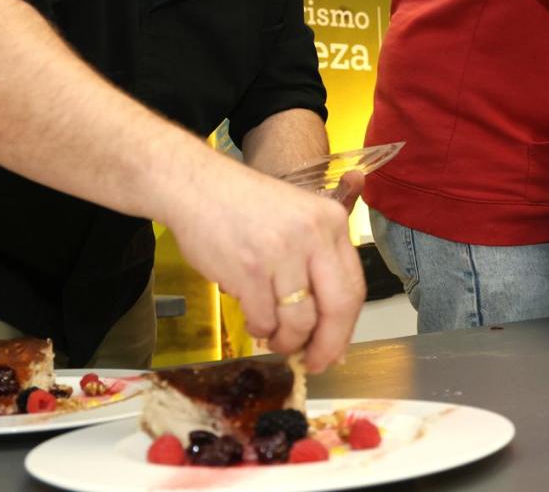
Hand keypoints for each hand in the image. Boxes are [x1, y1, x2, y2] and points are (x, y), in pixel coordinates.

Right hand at [164, 167, 365, 373]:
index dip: (346, 327)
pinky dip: (259, 328)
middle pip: (337, 308)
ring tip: (273, 338)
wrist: (194, 186)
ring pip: (299, 321)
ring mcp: (281, 252)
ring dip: (285, 340)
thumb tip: (330, 329)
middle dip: (326, 345)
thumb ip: (317, 263)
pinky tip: (252, 320)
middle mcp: (312, 235)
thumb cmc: (242, 206)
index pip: (354, 287)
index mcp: (331, 221)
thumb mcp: (295, 217)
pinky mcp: (249, 269)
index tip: (336, 349)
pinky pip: (264, 319)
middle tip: (314, 362)